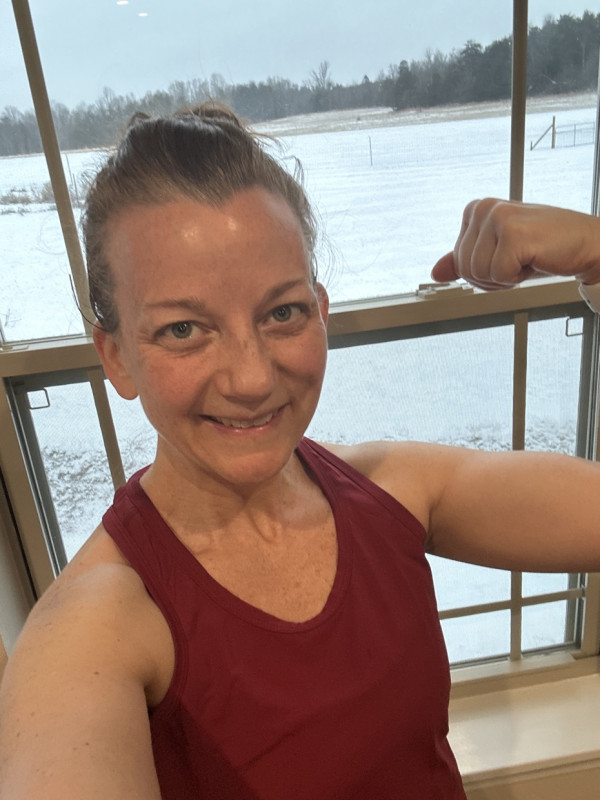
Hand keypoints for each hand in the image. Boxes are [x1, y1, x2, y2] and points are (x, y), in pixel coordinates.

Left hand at [431, 198, 599, 290]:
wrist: (586, 244)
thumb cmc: (543, 247)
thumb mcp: (496, 254)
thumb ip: (464, 260)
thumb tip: (435, 272)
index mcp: (475, 210)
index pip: (458, 262)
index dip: (483, 272)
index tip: (506, 257)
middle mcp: (483, 208)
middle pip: (465, 269)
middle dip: (492, 278)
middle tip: (518, 261)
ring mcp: (497, 217)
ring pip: (478, 275)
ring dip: (505, 278)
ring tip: (525, 258)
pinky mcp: (513, 233)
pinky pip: (498, 276)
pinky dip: (516, 278)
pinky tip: (533, 259)